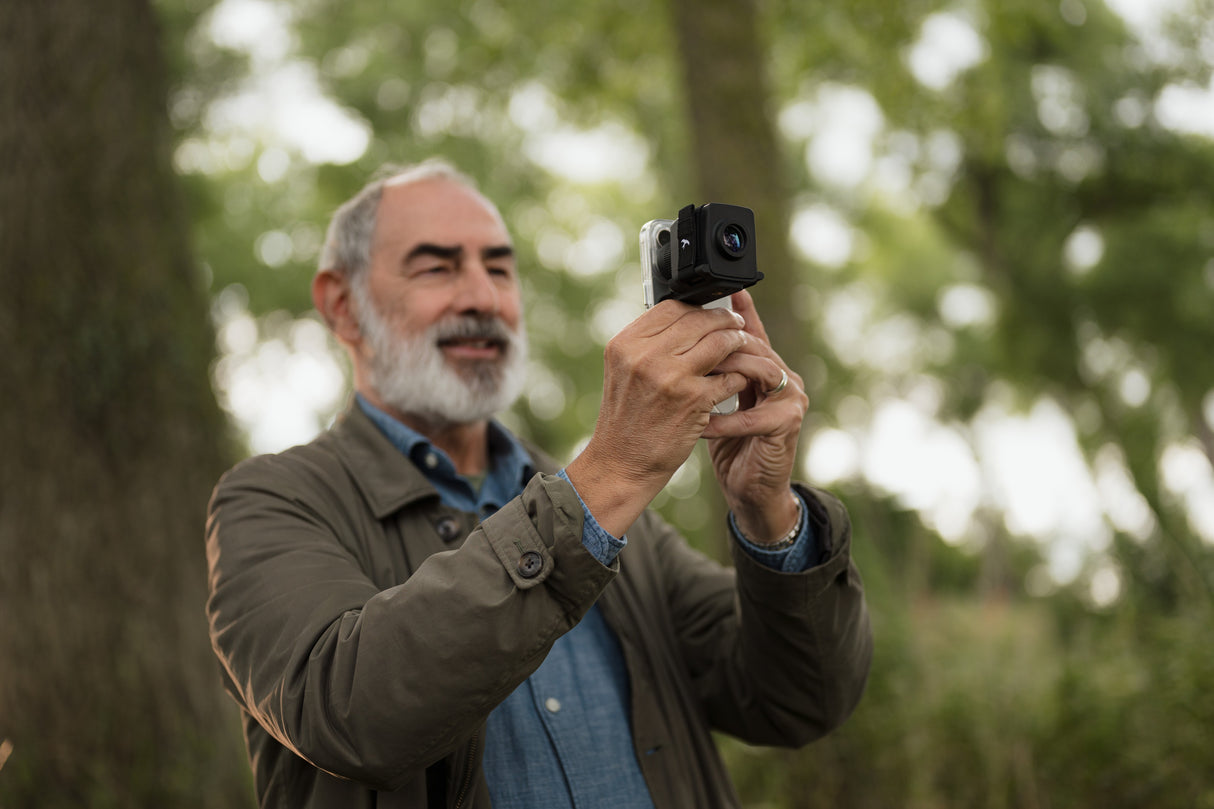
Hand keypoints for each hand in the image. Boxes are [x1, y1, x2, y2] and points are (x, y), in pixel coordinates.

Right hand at [565, 300, 751, 536]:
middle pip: (697, 320)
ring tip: (743, 345)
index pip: (670, 307)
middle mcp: (644, 356)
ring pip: (718, 342)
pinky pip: (728, 376)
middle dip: (723, 319)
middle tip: (735, 324)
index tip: (711, 309)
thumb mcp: (625, 372)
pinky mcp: (693, 399)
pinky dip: (737, 375)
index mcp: (625, 344)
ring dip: (736, 342)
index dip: (697, 305)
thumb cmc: (626, 420)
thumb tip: (684, 319)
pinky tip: (739, 379)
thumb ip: (648, 345)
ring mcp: (670, 376)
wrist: (621, 464)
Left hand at [701, 291, 807, 543]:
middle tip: (686, 343)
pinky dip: (723, 420)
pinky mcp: (788, 424)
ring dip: (722, 376)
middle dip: (719, 344)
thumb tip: (676, 339)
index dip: (739, 310)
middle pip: (753, 346)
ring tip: (693, 380)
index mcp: (765, 367)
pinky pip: (751, 415)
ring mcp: (790, 399)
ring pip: (757, 370)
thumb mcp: (713, 400)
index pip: (751, 332)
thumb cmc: (730, 444)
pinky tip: (700, 424)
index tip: (721, 290)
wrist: (751, 489)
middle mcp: (784, 376)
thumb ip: (707, 371)